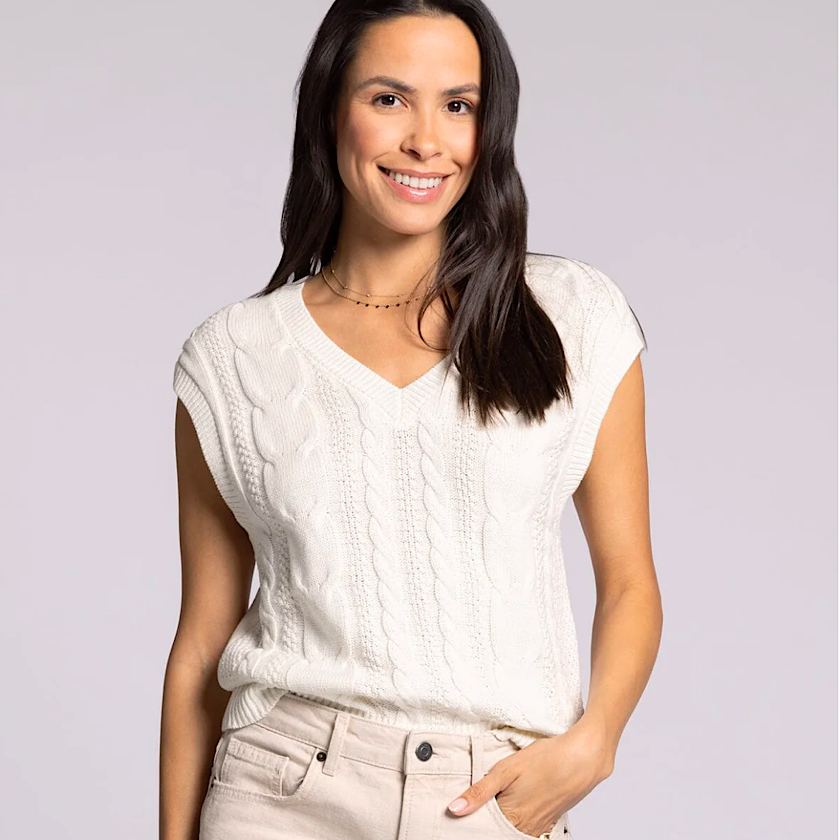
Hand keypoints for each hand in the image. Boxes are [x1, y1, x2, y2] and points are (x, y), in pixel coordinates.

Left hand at [446, 716, 613, 837]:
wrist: (584, 757)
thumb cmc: (547, 759)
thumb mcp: (506, 769)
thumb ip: (479, 791)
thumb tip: (454, 809)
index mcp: (511, 817)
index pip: (483, 828)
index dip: (472, 819)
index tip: (462, 812)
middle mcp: (525, 828)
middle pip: (497, 831)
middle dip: (486, 821)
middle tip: (478, 806)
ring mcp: (540, 826)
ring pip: (513, 831)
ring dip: (502, 820)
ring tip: (500, 800)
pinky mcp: (550, 821)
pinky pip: (528, 829)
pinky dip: (518, 820)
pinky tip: (517, 803)